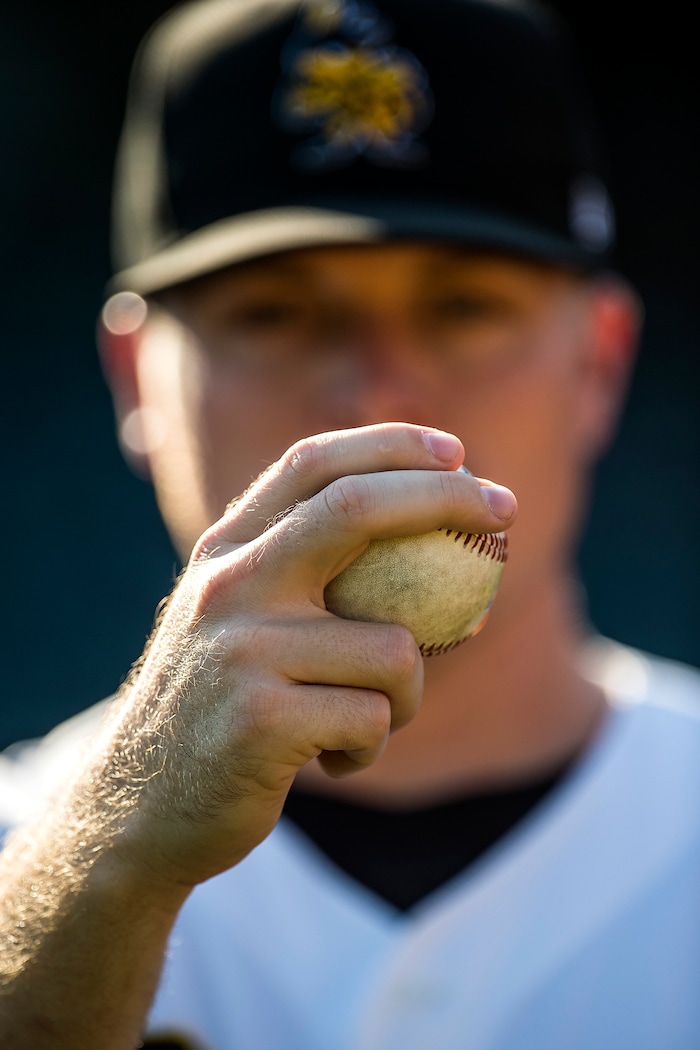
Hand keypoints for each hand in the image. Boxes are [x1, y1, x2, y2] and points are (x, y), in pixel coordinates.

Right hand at [89, 423, 515, 887]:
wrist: (142, 808)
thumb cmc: (217, 706)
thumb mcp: (239, 620)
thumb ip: (298, 570)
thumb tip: (422, 527)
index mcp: (224, 551)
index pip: (311, 464)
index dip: (390, 445)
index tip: (456, 450)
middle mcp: (228, 586)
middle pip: (355, 509)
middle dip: (446, 498)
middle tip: (507, 509)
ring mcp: (241, 650)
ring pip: (394, 648)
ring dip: (407, 695)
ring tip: (363, 722)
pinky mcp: (262, 719)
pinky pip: (376, 718)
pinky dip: (374, 744)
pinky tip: (331, 760)